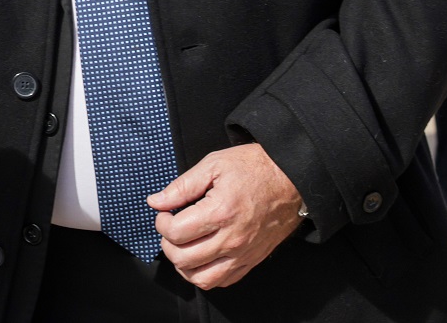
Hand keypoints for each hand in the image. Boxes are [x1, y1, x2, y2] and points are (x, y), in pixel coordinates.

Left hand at [149, 143, 303, 289]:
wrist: (290, 179)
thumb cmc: (253, 168)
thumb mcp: (214, 165)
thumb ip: (182, 186)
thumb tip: (156, 201)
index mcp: (220, 212)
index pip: (176, 233)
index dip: (162, 222)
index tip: (165, 213)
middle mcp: (232, 239)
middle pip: (184, 259)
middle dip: (168, 244)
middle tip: (172, 228)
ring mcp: (243, 254)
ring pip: (202, 279)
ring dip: (184, 265)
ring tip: (183, 246)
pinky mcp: (252, 261)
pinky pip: (222, 281)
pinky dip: (206, 275)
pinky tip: (202, 257)